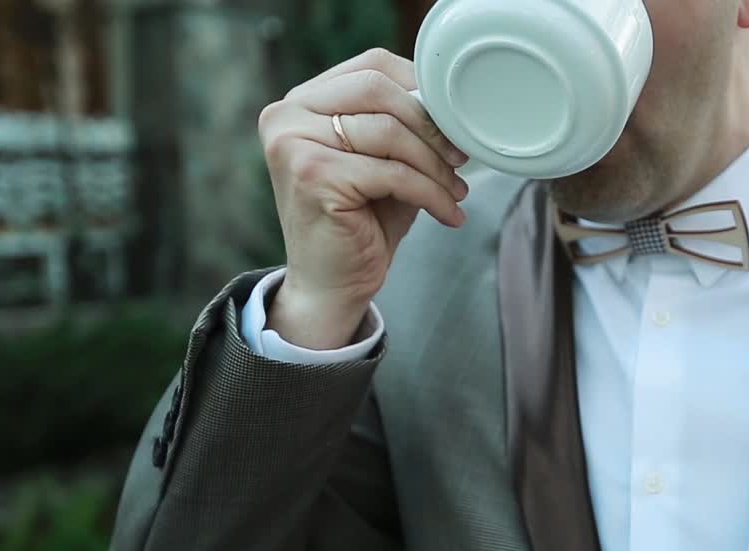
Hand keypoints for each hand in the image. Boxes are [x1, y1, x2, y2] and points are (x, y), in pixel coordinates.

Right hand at [256, 48, 468, 348]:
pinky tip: (448, 214)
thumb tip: (452, 103)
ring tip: (457, 191)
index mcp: (301, 102)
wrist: (331, 285)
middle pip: (378, 90)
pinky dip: (430, 193)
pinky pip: (391, 172)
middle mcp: (287, 115)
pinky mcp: (312, 176)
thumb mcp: (384, 161)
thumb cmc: (360, 222)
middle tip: (461, 158)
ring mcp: (293, 144)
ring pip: (389, 132)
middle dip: (430, 125)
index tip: (452, 121)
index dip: (420, 87)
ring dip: (435, 166)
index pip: (371, 66)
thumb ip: (404, 125)